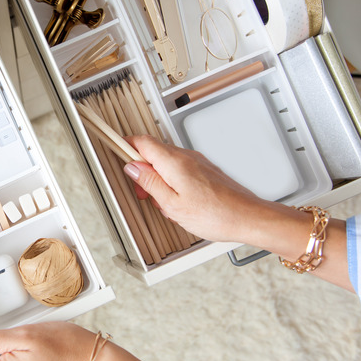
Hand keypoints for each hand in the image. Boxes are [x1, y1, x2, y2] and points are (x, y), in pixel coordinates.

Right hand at [122, 135, 271, 242]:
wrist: (247, 217)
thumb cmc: (215, 214)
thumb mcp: (172, 204)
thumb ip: (150, 183)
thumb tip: (133, 168)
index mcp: (174, 162)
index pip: (142, 142)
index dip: (126, 144)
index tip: (114, 147)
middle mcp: (186, 157)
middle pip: (153, 151)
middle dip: (141, 170)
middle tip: (141, 192)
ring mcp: (197, 162)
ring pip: (166, 162)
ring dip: (157, 178)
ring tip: (162, 202)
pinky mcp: (205, 171)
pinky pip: (179, 169)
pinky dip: (171, 182)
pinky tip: (176, 201)